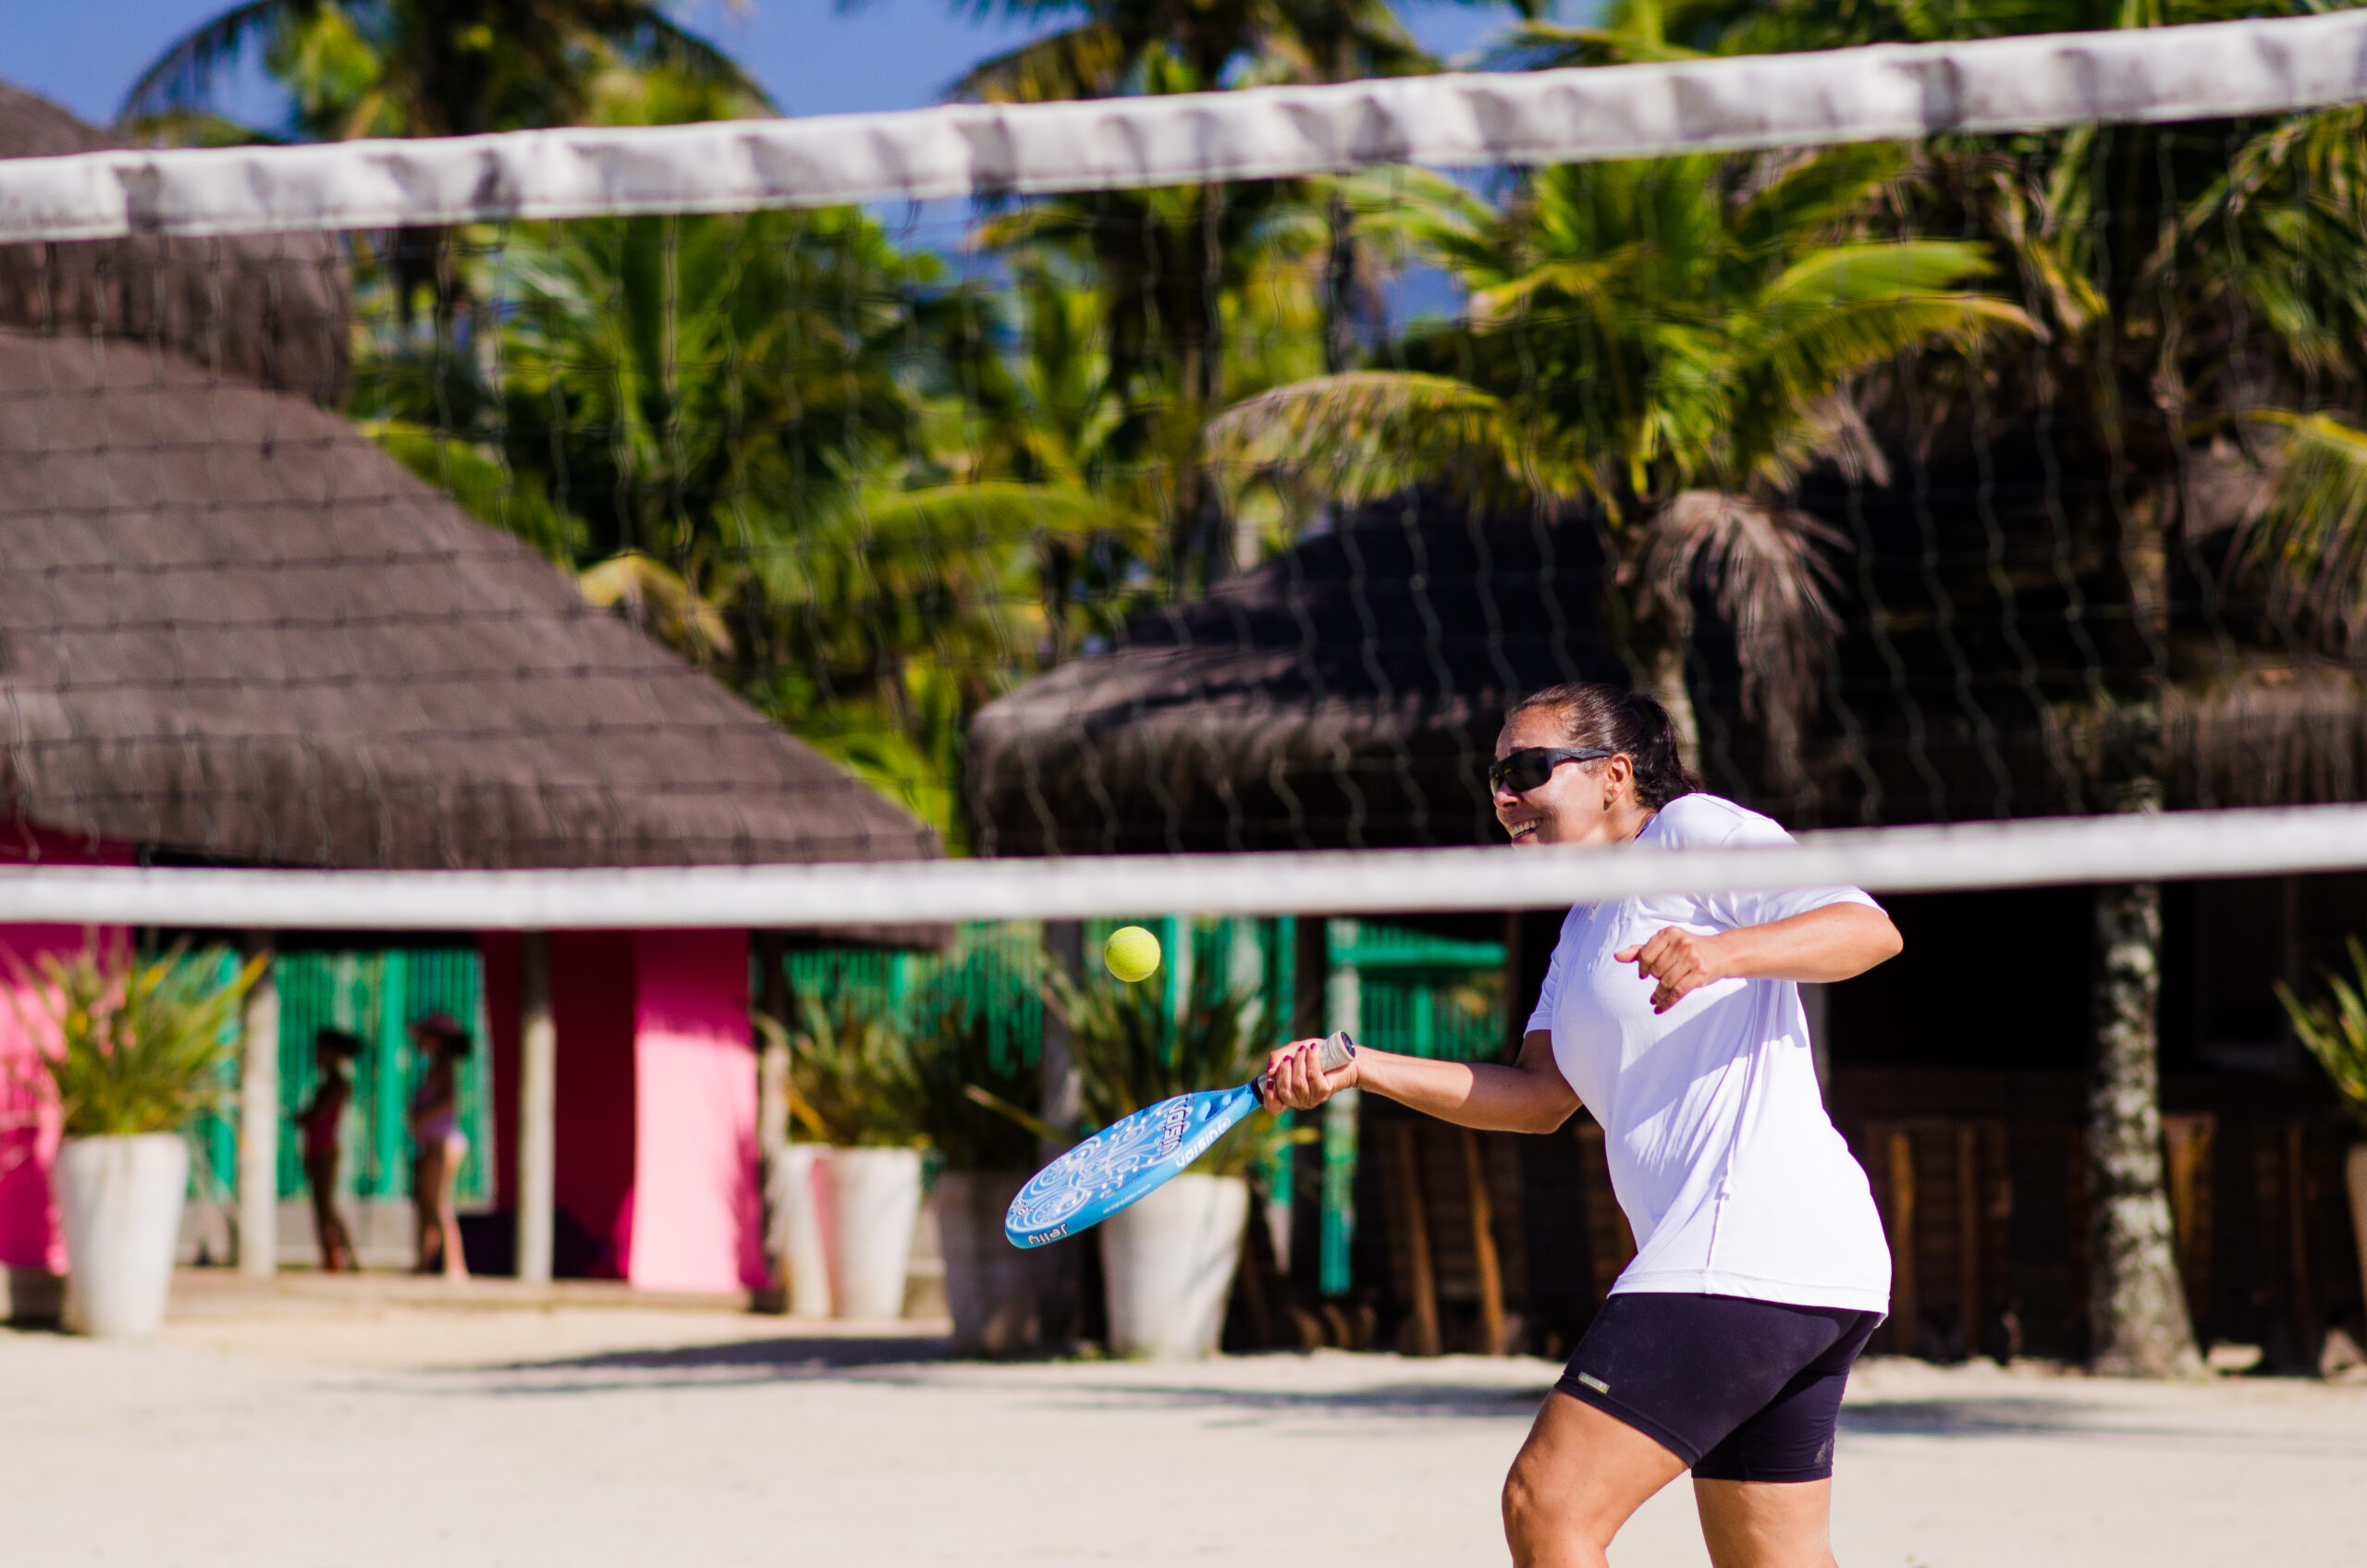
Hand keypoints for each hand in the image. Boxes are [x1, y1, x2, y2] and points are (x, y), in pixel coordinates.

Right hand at [1258, 1036, 1357, 1111]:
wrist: (1341, 1054)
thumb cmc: (1314, 1053)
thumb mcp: (1291, 1051)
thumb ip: (1277, 1058)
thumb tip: (1269, 1072)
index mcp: (1288, 1093)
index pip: (1274, 1107)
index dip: (1269, 1097)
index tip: (1269, 1081)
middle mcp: (1299, 1100)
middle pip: (1284, 1091)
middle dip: (1285, 1069)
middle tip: (1292, 1056)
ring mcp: (1312, 1098)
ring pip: (1298, 1083)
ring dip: (1299, 1062)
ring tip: (1305, 1049)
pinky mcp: (1324, 1091)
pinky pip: (1312, 1076)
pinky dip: (1311, 1060)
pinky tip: (1313, 1050)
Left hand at [1613, 927, 1730, 1014]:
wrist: (1720, 953)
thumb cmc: (1688, 948)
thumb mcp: (1666, 943)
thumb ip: (1641, 950)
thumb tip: (1617, 957)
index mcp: (1670, 933)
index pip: (1646, 954)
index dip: (1642, 967)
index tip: (1643, 974)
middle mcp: (1681, 944)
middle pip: (1656, 970)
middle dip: (1654, 978)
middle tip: (1658, 980)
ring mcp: (1692, 959)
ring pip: (1665, 982)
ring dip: (1658, 994)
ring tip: (1654, 999)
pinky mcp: (1699, 974)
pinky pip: (1677, 992)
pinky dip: (1666, 1002)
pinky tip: (1659, 1008)